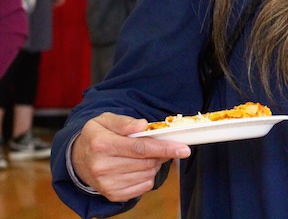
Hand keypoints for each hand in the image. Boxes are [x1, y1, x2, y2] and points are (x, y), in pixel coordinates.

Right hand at [71, 113, 191, 201]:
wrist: (76, 159)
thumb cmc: (96, 136)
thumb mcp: (105, 120)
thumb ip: (125, 122)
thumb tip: (143, 125)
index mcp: (101, 144)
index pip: (140, 148)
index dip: (164, 148)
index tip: (184, 149)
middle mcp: (102, 166)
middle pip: (147, 162)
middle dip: (161, 154)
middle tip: (161, 146)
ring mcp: (106, 184)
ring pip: (147, 175)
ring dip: (154, 164)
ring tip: (145, 155)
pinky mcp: (112, 195)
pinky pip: (143, 187)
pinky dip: (148, 176)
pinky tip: (138, 167)